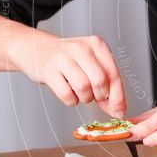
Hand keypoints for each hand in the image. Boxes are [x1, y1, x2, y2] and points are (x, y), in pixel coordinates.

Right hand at [10, 30, 125, 115]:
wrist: (36, 48)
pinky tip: (68, 92)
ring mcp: (63, 58)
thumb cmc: (68, 59)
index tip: (120, 111)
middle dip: (100, 96)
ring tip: (79, 92)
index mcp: (97, 45)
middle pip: (100, 81)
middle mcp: (81, 48)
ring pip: (84, 87)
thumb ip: (106, 86)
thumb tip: (118, 110)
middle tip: (93, 95)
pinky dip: (71, 100)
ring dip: (84, 98)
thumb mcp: (91, 65)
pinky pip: (66, 94)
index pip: (113, 74)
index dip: (118, 97)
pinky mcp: (48, 70)